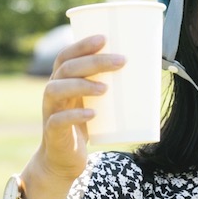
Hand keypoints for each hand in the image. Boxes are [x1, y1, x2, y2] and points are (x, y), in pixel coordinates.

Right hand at [29, 35, 125, 184]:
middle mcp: (53, 92)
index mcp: (62, 81)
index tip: (104, 38)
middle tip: (121, 61)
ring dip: (82, 85)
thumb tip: (147, 73)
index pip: (66, 56)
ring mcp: (50, 111)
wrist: (63, 161)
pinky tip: (92, 114)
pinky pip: (58, 120)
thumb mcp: (95, 103)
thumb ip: (110, 88)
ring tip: (105, 88)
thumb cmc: (84, 126)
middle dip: (93, 62)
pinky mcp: (52, 132)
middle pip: (66, 68)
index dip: (82, 45)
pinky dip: (75, 115)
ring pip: (56, 89)